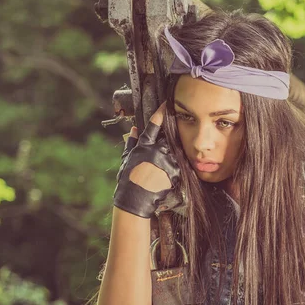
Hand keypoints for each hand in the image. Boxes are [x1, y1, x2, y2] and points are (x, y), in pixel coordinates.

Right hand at [113, 102, 180, 217]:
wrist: (136, 200)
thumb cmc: (128, 180)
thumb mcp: (126, 159)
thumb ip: (131, 142)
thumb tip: (134, 129)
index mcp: (144, 145)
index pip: (154, 125)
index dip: (161, 113)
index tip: (167, 104)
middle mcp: (157, 150)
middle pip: (168, 138)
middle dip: (168, 141)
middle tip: (163, 151)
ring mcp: (168, 160)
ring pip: (175, 152)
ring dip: (171, 156)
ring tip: (162, 167)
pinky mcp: (176, 171)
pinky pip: (178, 166)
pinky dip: (173, 169)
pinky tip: (165, 178)